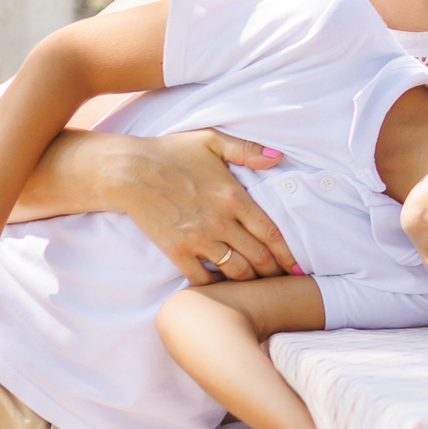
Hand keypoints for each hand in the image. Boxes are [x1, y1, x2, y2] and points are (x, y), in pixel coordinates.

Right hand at [95, 129, 296, 283]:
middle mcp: (220, 223)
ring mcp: (198, 240)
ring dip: (251, 282)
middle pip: (259, 258)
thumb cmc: (171, 152)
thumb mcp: (212, 140)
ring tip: (259, 288)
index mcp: (234, 197)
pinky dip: (216, 287)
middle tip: (284, 281)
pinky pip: (203, 279)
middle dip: (275, 273)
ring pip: (236, 272)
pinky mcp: (176, 251)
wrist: (128, 171)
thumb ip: (247, 149)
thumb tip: (278, 156)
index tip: (299, 267)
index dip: (289, 254)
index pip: (272, 233)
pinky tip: (223, 288)